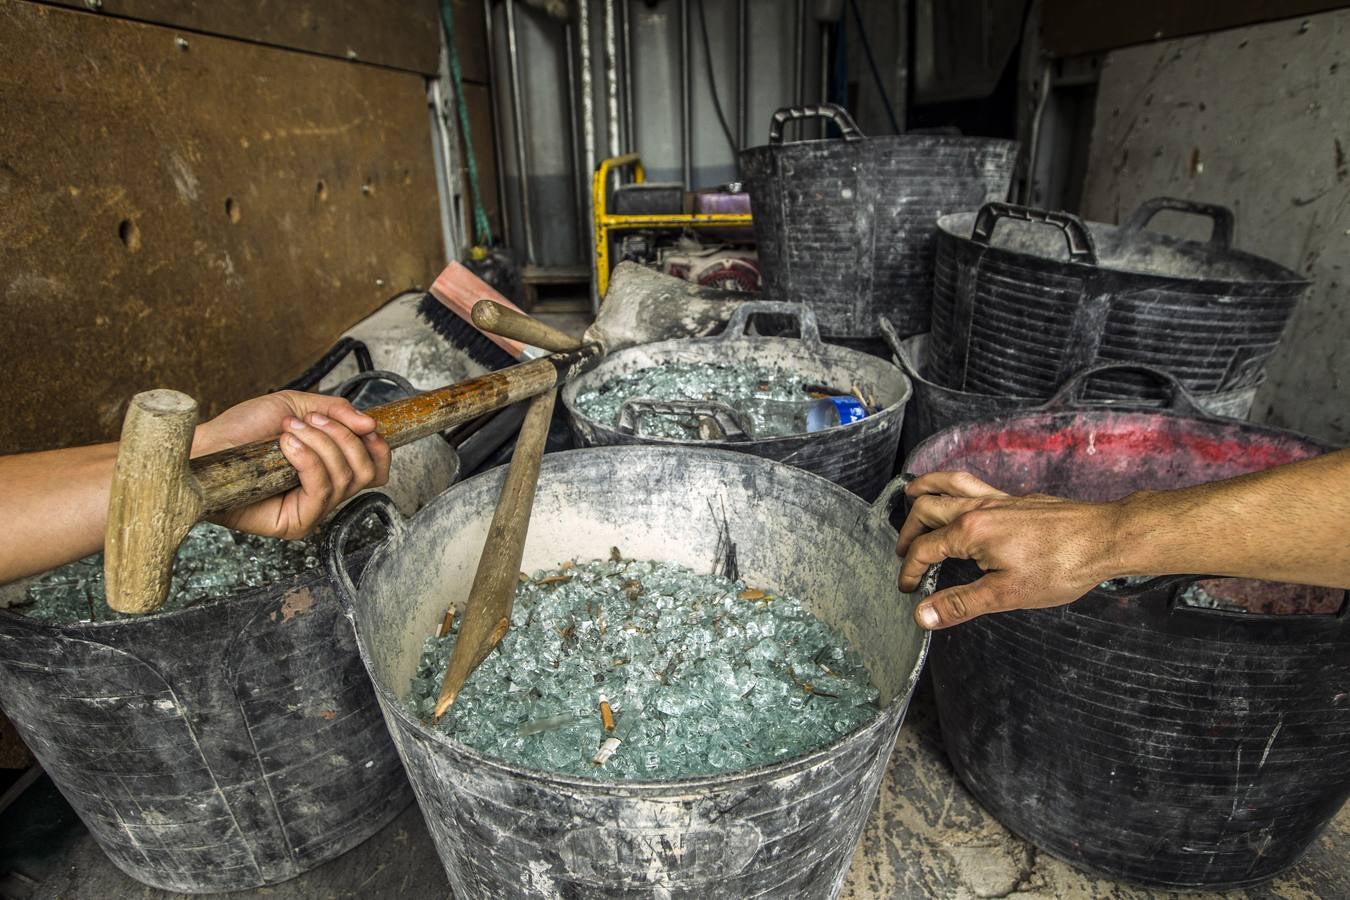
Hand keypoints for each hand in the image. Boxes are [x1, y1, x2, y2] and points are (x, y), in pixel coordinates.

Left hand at [192, 391, 390, 539]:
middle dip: (343, 438)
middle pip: (366, 472)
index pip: (376, 470)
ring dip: (321, 444)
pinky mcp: (295, 524)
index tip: (366, 426)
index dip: (379, 448)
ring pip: (346, 479)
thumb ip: (336, 411)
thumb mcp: (297, 407)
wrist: (208, 446)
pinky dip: (309, 461)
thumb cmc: (243, 429)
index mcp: (331, 469)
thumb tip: (370, 424)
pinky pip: (322, 491)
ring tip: (289, 431)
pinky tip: (288, 446)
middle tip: (311, 421)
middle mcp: (326, 493)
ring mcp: (312, 511)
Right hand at [896, 471, 1122, 629]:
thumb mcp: (1005, 594)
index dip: (910, 570)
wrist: (1105, 537)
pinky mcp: (1017, 499)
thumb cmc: (1061, 566)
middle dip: (909, 528)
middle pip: (928, 508)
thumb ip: (960, 603)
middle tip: (902, 549)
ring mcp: (999, 499)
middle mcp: (979, 508)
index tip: (907, 587)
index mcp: (971, 531)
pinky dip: (955, 487)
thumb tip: (922, 615)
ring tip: (912, 491)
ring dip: (926, 487)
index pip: (925, 549)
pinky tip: (964, 500)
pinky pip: (975, 484)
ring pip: (951, 484)